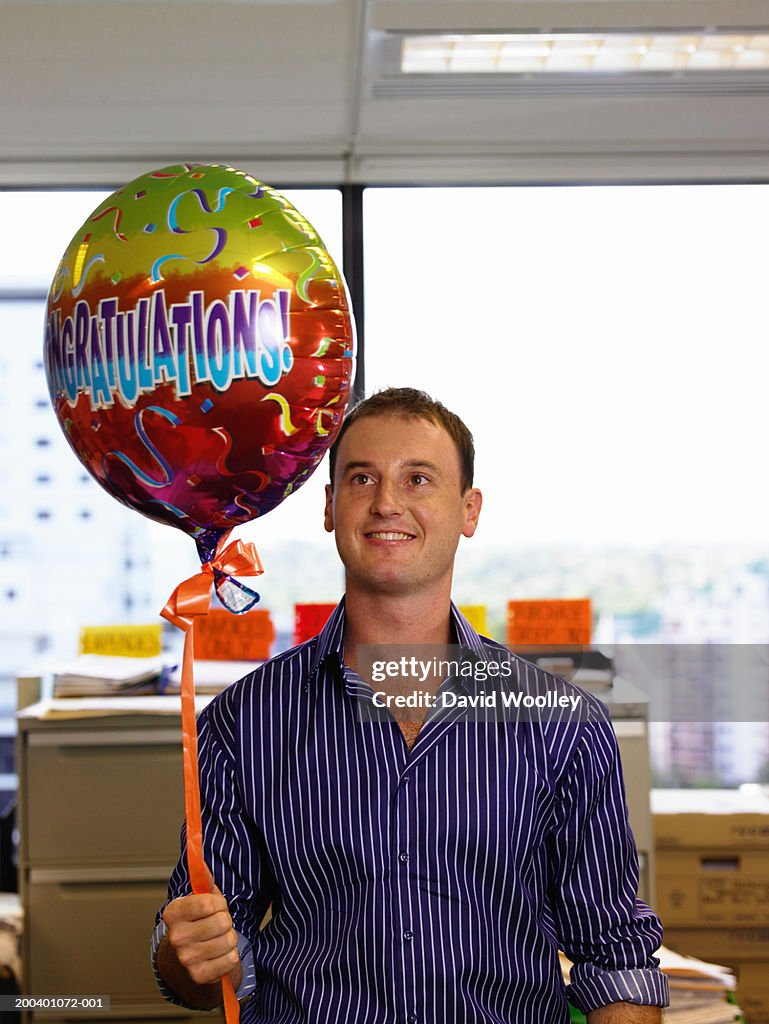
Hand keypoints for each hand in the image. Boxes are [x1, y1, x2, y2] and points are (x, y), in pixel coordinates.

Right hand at [158, 865, 241, 1005]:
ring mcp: (186, 959)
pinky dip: (231, 956)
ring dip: (230, 939)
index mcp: (173, 913)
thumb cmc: (199, 922)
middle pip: (222, 922)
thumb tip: (198, 855)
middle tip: (218, 925)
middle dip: (226, 921)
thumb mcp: (200, 898)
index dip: (219, 903)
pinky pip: (231, 960)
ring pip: (229, 940)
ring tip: (218, 939)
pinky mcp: (199, 976)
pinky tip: (220, 955)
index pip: (208, 902)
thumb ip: (202, 878)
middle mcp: (176, 937)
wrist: (190, 960)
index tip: (215, 906)